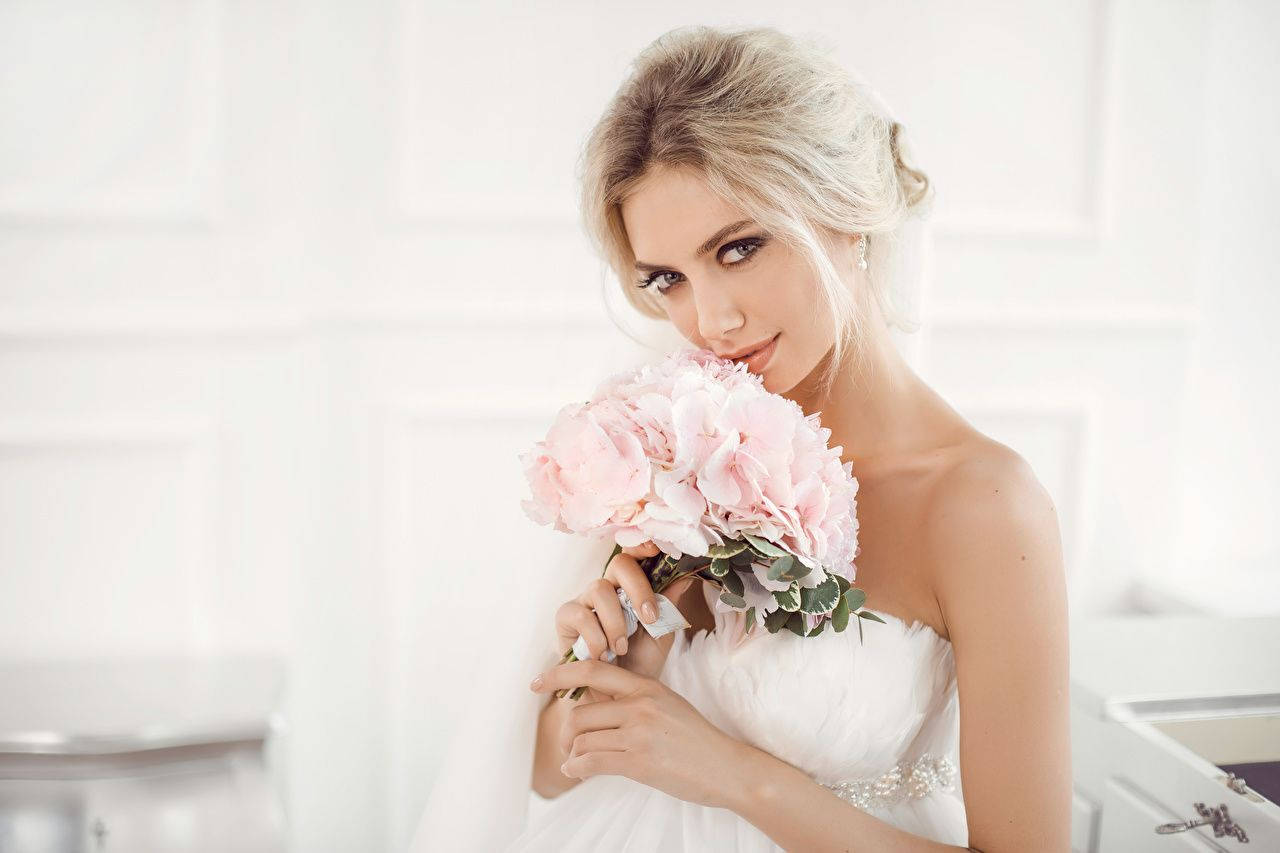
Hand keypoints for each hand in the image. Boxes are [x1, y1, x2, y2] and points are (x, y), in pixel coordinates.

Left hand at [528, 656, 750, 810]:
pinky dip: (577, 769)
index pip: (592, 670)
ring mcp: (639, 733)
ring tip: (577, 762)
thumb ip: (632, 700)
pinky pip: (591, 762)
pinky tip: (577, 772)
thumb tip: (592, 701)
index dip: (559, 673)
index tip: (537, 681)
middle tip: (569, 745)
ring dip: (573, 755)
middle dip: (568, 733)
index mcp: (645, 686)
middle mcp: (640, 705)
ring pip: (583, 739)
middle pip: (581, 713)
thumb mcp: (666, 705)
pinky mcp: (639, 761)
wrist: (727, 767)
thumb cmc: (696, 739)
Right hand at [553, 542, 697, 687]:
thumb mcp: (662, 635)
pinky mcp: (566, 617)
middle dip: (639, 588)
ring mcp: (585, 600)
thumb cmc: (639, 661)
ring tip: (621, 647)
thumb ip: (671, 607)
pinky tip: (602, 654)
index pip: (636, 555)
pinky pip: (580, 614)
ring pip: (600, 588)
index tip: (656, 549)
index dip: (644, 546)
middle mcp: (609, 587)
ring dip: (616, 621)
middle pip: (620, 563)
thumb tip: (686, 577)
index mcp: (632, 586)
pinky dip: (596, 637)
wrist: (615, 695)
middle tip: (650, 618)